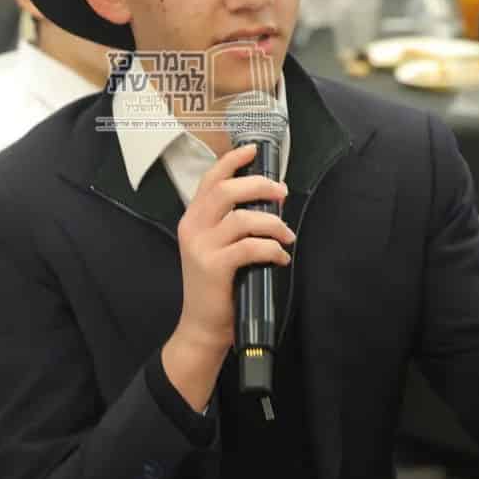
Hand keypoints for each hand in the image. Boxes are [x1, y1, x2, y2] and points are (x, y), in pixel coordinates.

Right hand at [163, 144, 293, 408]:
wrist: (202, 327)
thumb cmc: (217, 286)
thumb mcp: (215, 248)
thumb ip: (230, 224)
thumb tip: (267, 201)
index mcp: (192, 219)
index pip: (210, 180)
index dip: (231, 162)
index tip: (253, 150)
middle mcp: (192, 228)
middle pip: (227, 191)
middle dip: (259, 186)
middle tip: (282, 193)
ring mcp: (201, 247)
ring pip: (243, 218)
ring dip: (273, 223)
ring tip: (287, 235)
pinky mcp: (214, 267)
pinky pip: (250, 246)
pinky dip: (271, 248)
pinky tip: (280, 257)